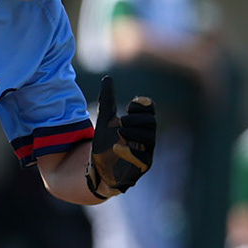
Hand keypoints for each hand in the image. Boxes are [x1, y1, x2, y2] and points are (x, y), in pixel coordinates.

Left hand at [85, 75, 155, 198]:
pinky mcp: (138, 169)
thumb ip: (107, 101)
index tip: (129, 106)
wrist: (95, 169)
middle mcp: (146, 140)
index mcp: (141, 126)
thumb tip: (107, 78)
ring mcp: (145, 155)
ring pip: (149, 139)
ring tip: (118, 131)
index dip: (143, 106)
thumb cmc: (104, 145)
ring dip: (134, 132)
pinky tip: (116, 146)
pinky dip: (130, 151)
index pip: (150, 111)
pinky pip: (142, 160)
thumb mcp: (104, 121)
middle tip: (120, 121)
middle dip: (137, 119)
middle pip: (151, 123)